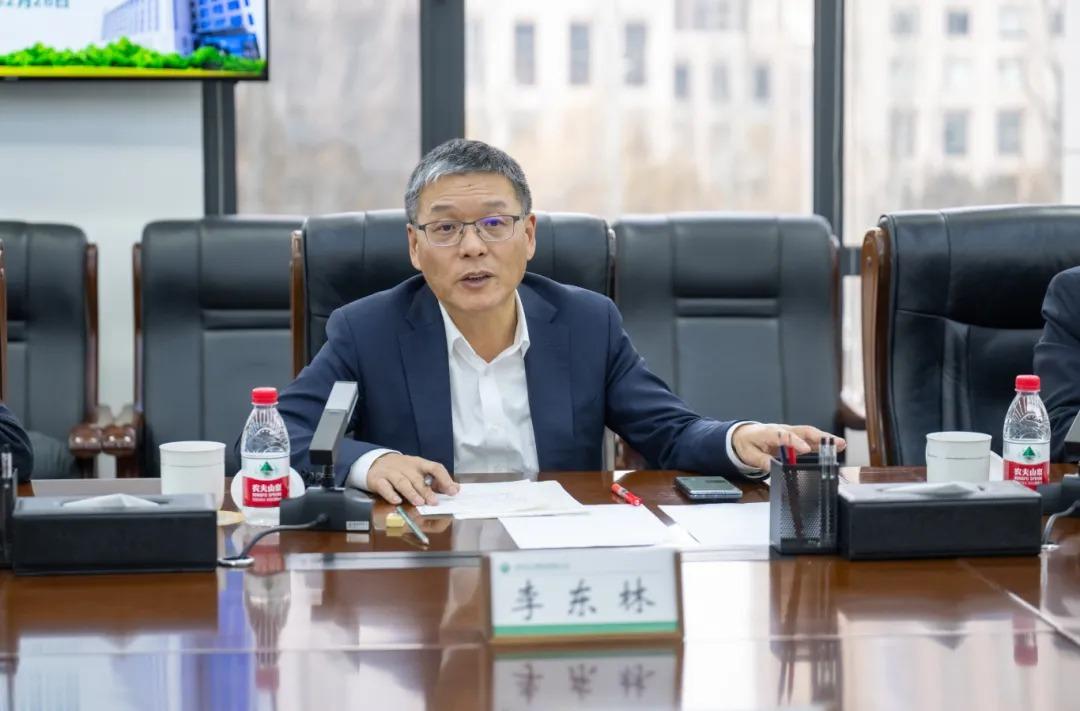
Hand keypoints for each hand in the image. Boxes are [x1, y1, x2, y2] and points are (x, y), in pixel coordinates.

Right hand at [367, 453, 458, 505]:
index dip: (444, 479)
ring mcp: (391, 472)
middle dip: (426, 491)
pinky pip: (384, 486)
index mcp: (419, 464)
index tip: (452, 490)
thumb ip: (436, 481)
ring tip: (419, 503)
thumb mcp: (419, 471)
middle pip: (417, 478)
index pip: (435, 467)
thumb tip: (455, 488)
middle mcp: (406, 467)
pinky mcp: (378, 480)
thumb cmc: (402, 470)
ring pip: (402, 482)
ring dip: (411, 493)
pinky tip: (396, 501)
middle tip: (434, 502)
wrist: (375, 462)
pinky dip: (390, 494)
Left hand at [731, 423, 846, 471]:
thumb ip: (761, 460)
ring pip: (810, 434)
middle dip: (819, 437)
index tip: (806, 449)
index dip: (796, 442)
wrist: (744, 435)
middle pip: (803, 431)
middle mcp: (784, 430)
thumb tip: (771, 467)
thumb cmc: (747, 443)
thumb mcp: (749, 454)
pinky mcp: (795, 439)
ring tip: (841, 444)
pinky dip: (822, 443)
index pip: (785, 435)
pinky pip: (810, 440)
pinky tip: (835, 447)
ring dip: (825, 439)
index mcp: (770, 432)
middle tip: (834, 443)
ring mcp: (791, 433)